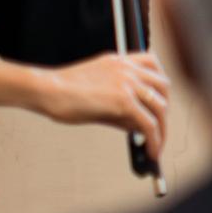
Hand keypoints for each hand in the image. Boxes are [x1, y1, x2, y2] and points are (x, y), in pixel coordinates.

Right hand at [33, 50, 170, 149]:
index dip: (160, 85)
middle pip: (163, 87)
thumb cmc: (62, 91)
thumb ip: (119, 103)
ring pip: (160, 107)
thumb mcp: (97, 88)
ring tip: (157, 145)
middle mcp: (127, 69)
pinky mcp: (123, 101)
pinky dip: (155, 140)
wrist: (46, 89)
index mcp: (119, 61)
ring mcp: (127, 83)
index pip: (153, 65)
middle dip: (164, 110)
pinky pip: (149, 124)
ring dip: (163, 129)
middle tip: (160, 128)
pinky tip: (152, 151)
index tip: (160, 100)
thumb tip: (137, 125)